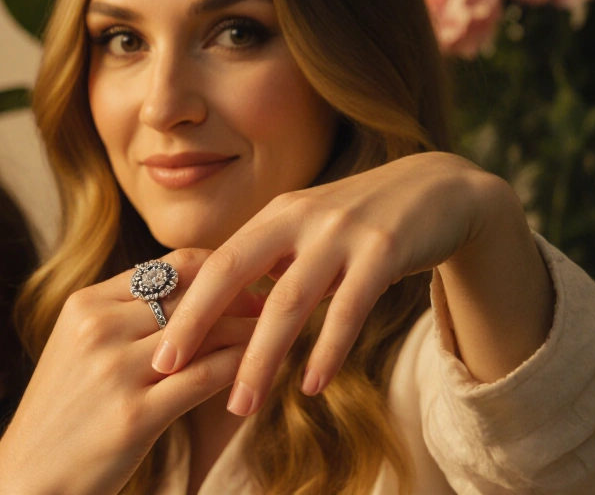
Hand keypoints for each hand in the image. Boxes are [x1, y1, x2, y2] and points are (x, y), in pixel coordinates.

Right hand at [0, 248, 261, 494]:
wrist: (29, 476)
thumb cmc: (65, 411)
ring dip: (247, 331)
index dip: (217, 268)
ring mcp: (115, 371)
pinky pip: (205, 379)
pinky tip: (257, 371)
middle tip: (273, 304)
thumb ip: (123, 312)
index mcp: (85, 304)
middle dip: (240, 297)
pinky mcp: (135, 415)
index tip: (245, 279)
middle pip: (191, 296)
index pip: (169, 266)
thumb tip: (188, 286)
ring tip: (274, 333)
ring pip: (204, 334)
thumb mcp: (77, 345)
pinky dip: (239, 370)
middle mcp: (98, 329)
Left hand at [151, 152, 551, 415]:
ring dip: (261, 357)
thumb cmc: (362, 223)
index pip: (213, 263)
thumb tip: (220, 312)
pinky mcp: (384, 248)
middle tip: (167, 372)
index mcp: (274, 216)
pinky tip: (310, 383)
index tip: (154, 348)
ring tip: (241, 404)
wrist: (440, 189)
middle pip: (233, 274)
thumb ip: (270, 266)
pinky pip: (350, 307)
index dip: (182, 304)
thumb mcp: (309, 234)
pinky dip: (328, 348)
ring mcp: (341, 232)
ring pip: (289, 300)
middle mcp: (299, 218)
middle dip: (196, 324)